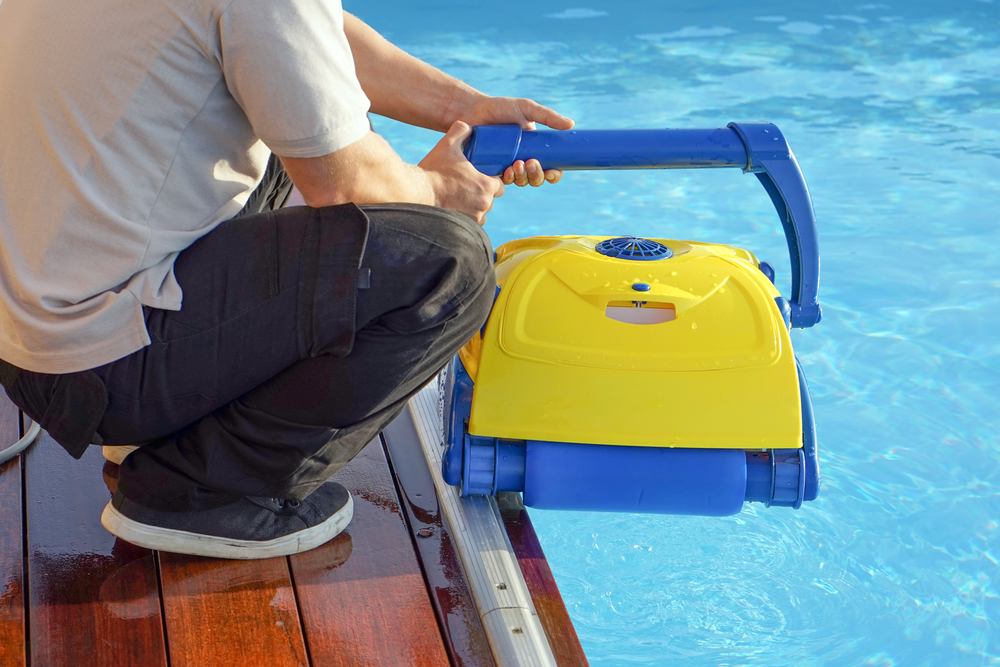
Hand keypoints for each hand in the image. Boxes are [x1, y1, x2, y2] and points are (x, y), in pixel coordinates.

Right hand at [418, 121, 503, 224]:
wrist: (417, 193)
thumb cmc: (434, 170)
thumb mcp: (447, 145)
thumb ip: (460, 131)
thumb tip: (467, 125)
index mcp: (486, 185)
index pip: (499, 185)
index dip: (490, 181)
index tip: (479, 178)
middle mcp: (485, 204)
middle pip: (490, 200)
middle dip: (481, 194)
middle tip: (466, 187)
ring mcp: (475, 218)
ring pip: (481, 213)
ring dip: (474, 207)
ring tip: (459, 199)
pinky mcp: (464, 227)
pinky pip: (472, 224)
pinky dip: (466, 218)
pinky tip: (455, 210)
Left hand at [453, 95, 573, 186]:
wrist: (471, 110)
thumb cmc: (499, 108)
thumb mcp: (526, 109)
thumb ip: (548, 116)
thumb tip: (571, 125)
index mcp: (534, 149)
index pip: (550, 167)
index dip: (554, 174)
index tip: (554, 172)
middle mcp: (522, 160)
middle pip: (536, 178)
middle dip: (537, 175)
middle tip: (531, 163)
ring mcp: (506, 166)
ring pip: (521, 182)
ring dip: (523, 177)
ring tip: (517, 164)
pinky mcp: (491, 170)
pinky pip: (502, 182)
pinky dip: (507, 179)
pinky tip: (506, 171)